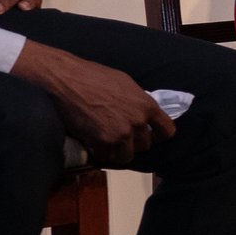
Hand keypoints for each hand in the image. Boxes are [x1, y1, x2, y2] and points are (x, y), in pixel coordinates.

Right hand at [10, 39, 174, 165]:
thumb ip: (138, 101)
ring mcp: (120, 135)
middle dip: (135, 142)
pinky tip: (96, 144)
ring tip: (108, 143)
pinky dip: (103, 154)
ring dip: (119, 151)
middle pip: (145, 146)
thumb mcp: (126, 84)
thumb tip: (143, 112)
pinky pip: (108, 158)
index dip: (159, 135)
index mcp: (147, 106)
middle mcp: (137, 123)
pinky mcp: (102, 143)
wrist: (68, 80)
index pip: (167, 131)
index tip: (151, 135)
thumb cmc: (96, 76)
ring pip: (127, 156)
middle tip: (122, 136)